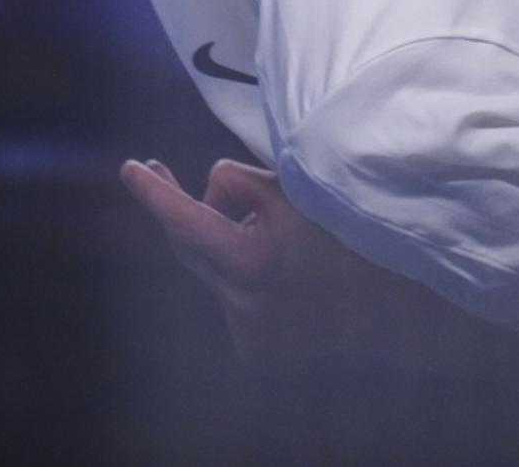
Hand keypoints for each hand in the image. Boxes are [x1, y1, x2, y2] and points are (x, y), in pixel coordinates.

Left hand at [121, 157, 357, 370]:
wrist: (390, 307)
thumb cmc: (342, 235)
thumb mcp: (292, 193)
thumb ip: (236, 186)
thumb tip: (207, 195)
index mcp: (253, 262)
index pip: (187, 220)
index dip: (154, 193)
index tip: (128, 168)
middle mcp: (243, 304)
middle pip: (186, 243)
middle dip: (175, 206)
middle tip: (157, 168)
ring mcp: (246, 333)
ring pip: (209, 269)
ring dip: (222, 243)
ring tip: (261, 230)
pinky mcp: (252, 351)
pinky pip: (227, 296)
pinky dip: (237, 276)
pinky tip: (275, 274)